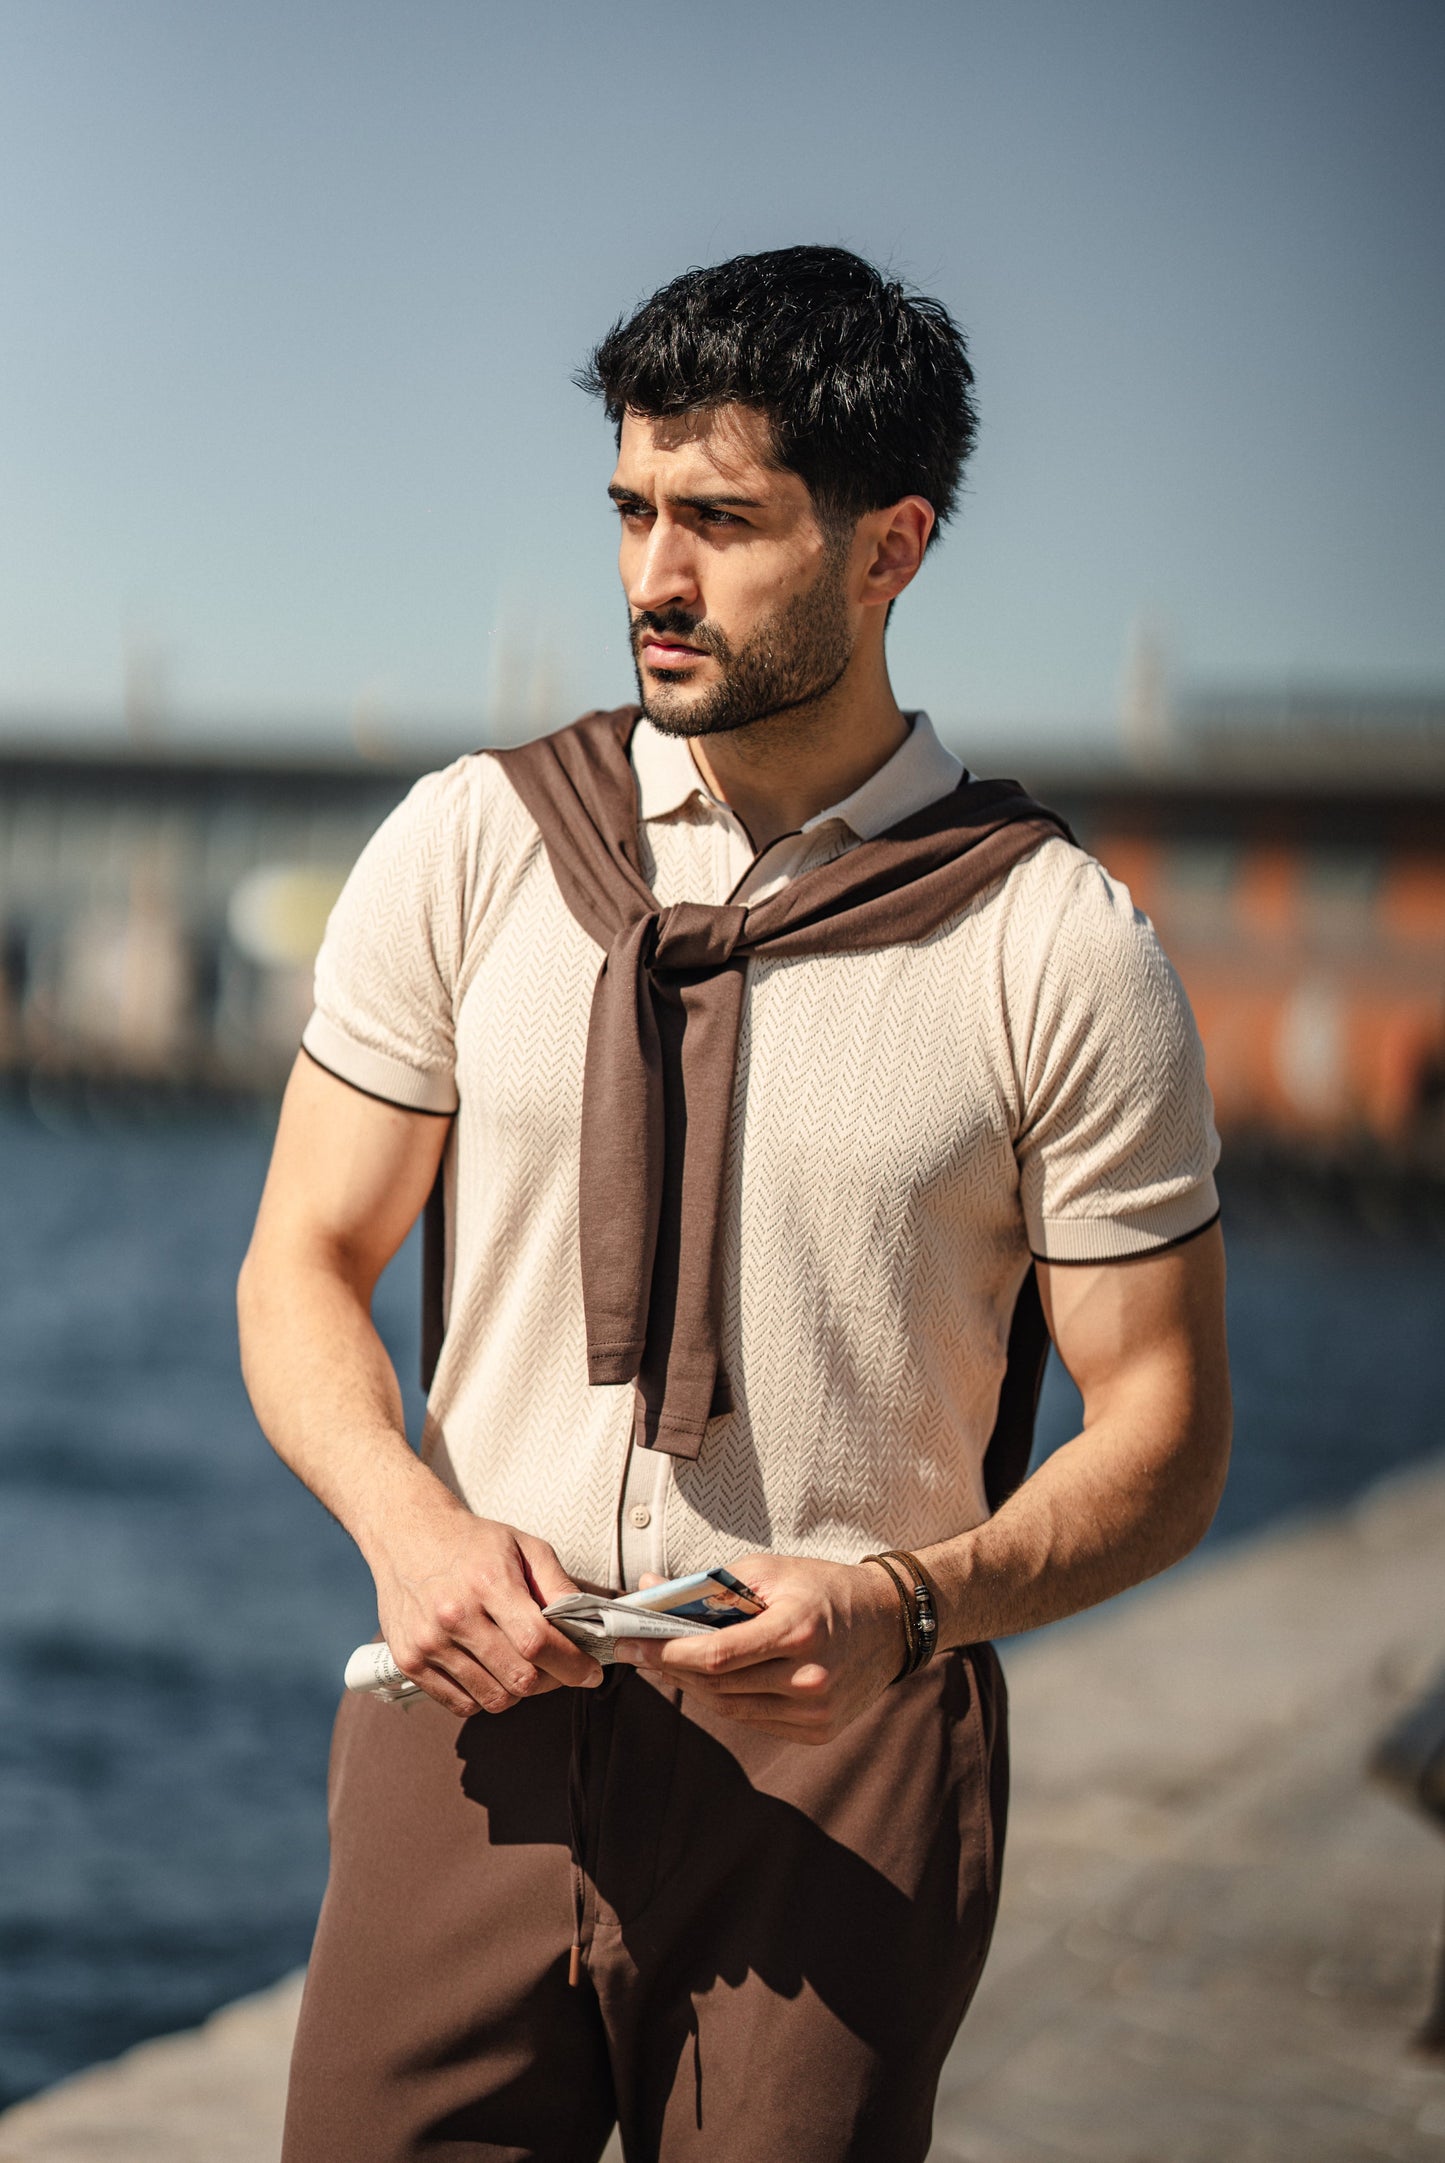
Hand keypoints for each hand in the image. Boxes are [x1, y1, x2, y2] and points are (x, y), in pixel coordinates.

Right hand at [372, 1502, 602, 1718]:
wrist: (408, 1535)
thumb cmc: (472, 1543)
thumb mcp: (524, 1546)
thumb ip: (559, 1585)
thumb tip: (590, 1624)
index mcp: (488, 1582)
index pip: (537, 1641)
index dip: (571, 1664)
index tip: (590, 1672)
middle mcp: (454, 1615)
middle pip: (519, 1678)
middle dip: (551, 1680)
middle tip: (558, 1667)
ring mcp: (429, 1642)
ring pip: (494, 1698)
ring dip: (517, 1689)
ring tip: (520, 1664)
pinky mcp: (409, 1662)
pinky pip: (462, 1705)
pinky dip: (484, 1696)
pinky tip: (489, 1670)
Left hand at [612, 1554, 904, 1743]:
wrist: (892, 1622)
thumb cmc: (825, 1587)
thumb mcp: (770, 1572)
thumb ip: (709, 1585)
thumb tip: (649, 1589)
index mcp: (798, 1632)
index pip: (717, 1654)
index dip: (666, 1652)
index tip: (628, 1643)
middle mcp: (809, 1679)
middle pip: (718, 1685)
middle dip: (670, 1668)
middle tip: (635, 1651)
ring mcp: (816, 1712)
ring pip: (731, 1708)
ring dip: (693, 1686)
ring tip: (666, 1663)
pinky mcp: (819, 1731)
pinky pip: (755, 1719)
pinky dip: (727, 1699)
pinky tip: (711, 1679)